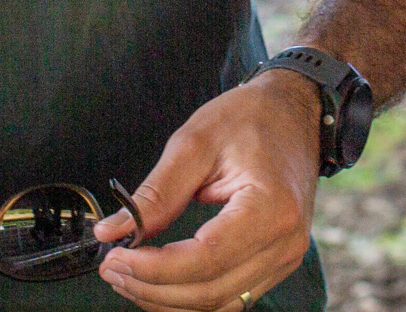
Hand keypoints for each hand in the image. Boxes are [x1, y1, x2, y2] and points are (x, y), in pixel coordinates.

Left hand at [95, 70, 323, 310]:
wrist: (295, 112)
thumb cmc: (251, 119)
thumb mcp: (195, 143)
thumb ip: (155, 194)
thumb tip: (112, 232)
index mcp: (270, 208)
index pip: (205, 260)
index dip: (154, 268)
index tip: (115, 256)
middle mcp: (285, 243)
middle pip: (210, 291)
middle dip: (152, 288)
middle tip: (111, 268)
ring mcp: (285, 258)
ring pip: (218, 304)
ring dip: (167, 299)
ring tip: (128, 276)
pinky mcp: (276, 263)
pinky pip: (230, 298)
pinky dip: (191, 296)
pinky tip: (161, 280)